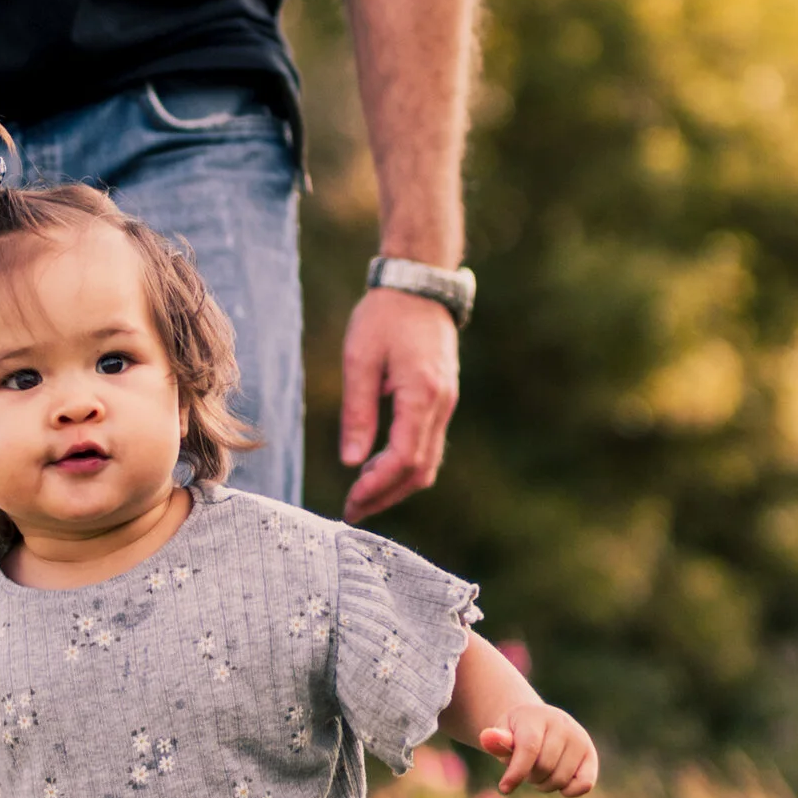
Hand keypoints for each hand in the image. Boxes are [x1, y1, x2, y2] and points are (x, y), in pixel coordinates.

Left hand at [338, 283, 460, 520]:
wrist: (419, 286)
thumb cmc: (384, 316)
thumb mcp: (360, 358)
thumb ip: (357, 412)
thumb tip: (351, 461)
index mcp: (422, 393)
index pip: (404, 458)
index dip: (377, 486)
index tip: (350, 501)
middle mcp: (441, 404)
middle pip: (420, 470)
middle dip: (385, 496)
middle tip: (351, 511)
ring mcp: (446, 403)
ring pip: (428, 462)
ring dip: (396, 485)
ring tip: (361, 495)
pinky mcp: (442, 400)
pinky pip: (429, 445)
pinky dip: (405, 466)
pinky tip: (377, 467)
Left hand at [479, 705, 598, 797]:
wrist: (539, 722)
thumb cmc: (516, 732)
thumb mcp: (502, 732)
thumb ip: (495, 739)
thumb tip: (487, 738)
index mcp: (537, 716)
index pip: (529, 748)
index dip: (516, 772)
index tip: (504, 788)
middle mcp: (562, 724)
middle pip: (544, 767)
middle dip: (529, 777)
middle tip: (525, 770)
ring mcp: (579, 738)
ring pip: (560, 779)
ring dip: (545, 785)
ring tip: (539, 772)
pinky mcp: (590, 755)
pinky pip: (584, 784)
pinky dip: (569, 791)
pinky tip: (560, 784)